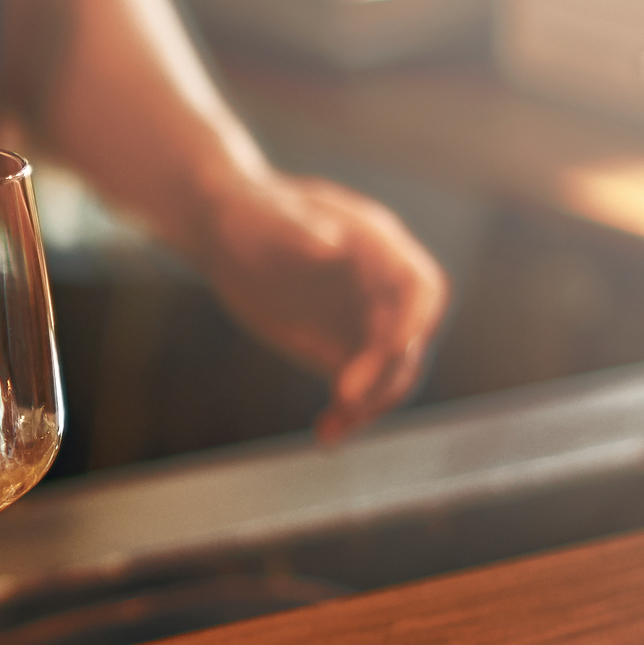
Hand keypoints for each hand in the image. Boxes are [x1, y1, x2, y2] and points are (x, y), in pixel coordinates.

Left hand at [196, 175, 449, 441]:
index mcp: (376, 245)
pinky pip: (359, 388)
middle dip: (386, 371)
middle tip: (345, 399)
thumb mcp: (262, 213)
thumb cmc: (247, 212)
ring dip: (370, 405)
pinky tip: (325, 433)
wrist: (224, 229)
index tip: (396, 349)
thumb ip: (296, 227)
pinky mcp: (339, 347)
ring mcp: (363, 320)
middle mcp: (381, 286)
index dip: (415, 320)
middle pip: (410, 338)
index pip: (420, 287)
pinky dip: (348, 413)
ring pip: (390, 373)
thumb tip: (330, 245)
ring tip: (332, 430)